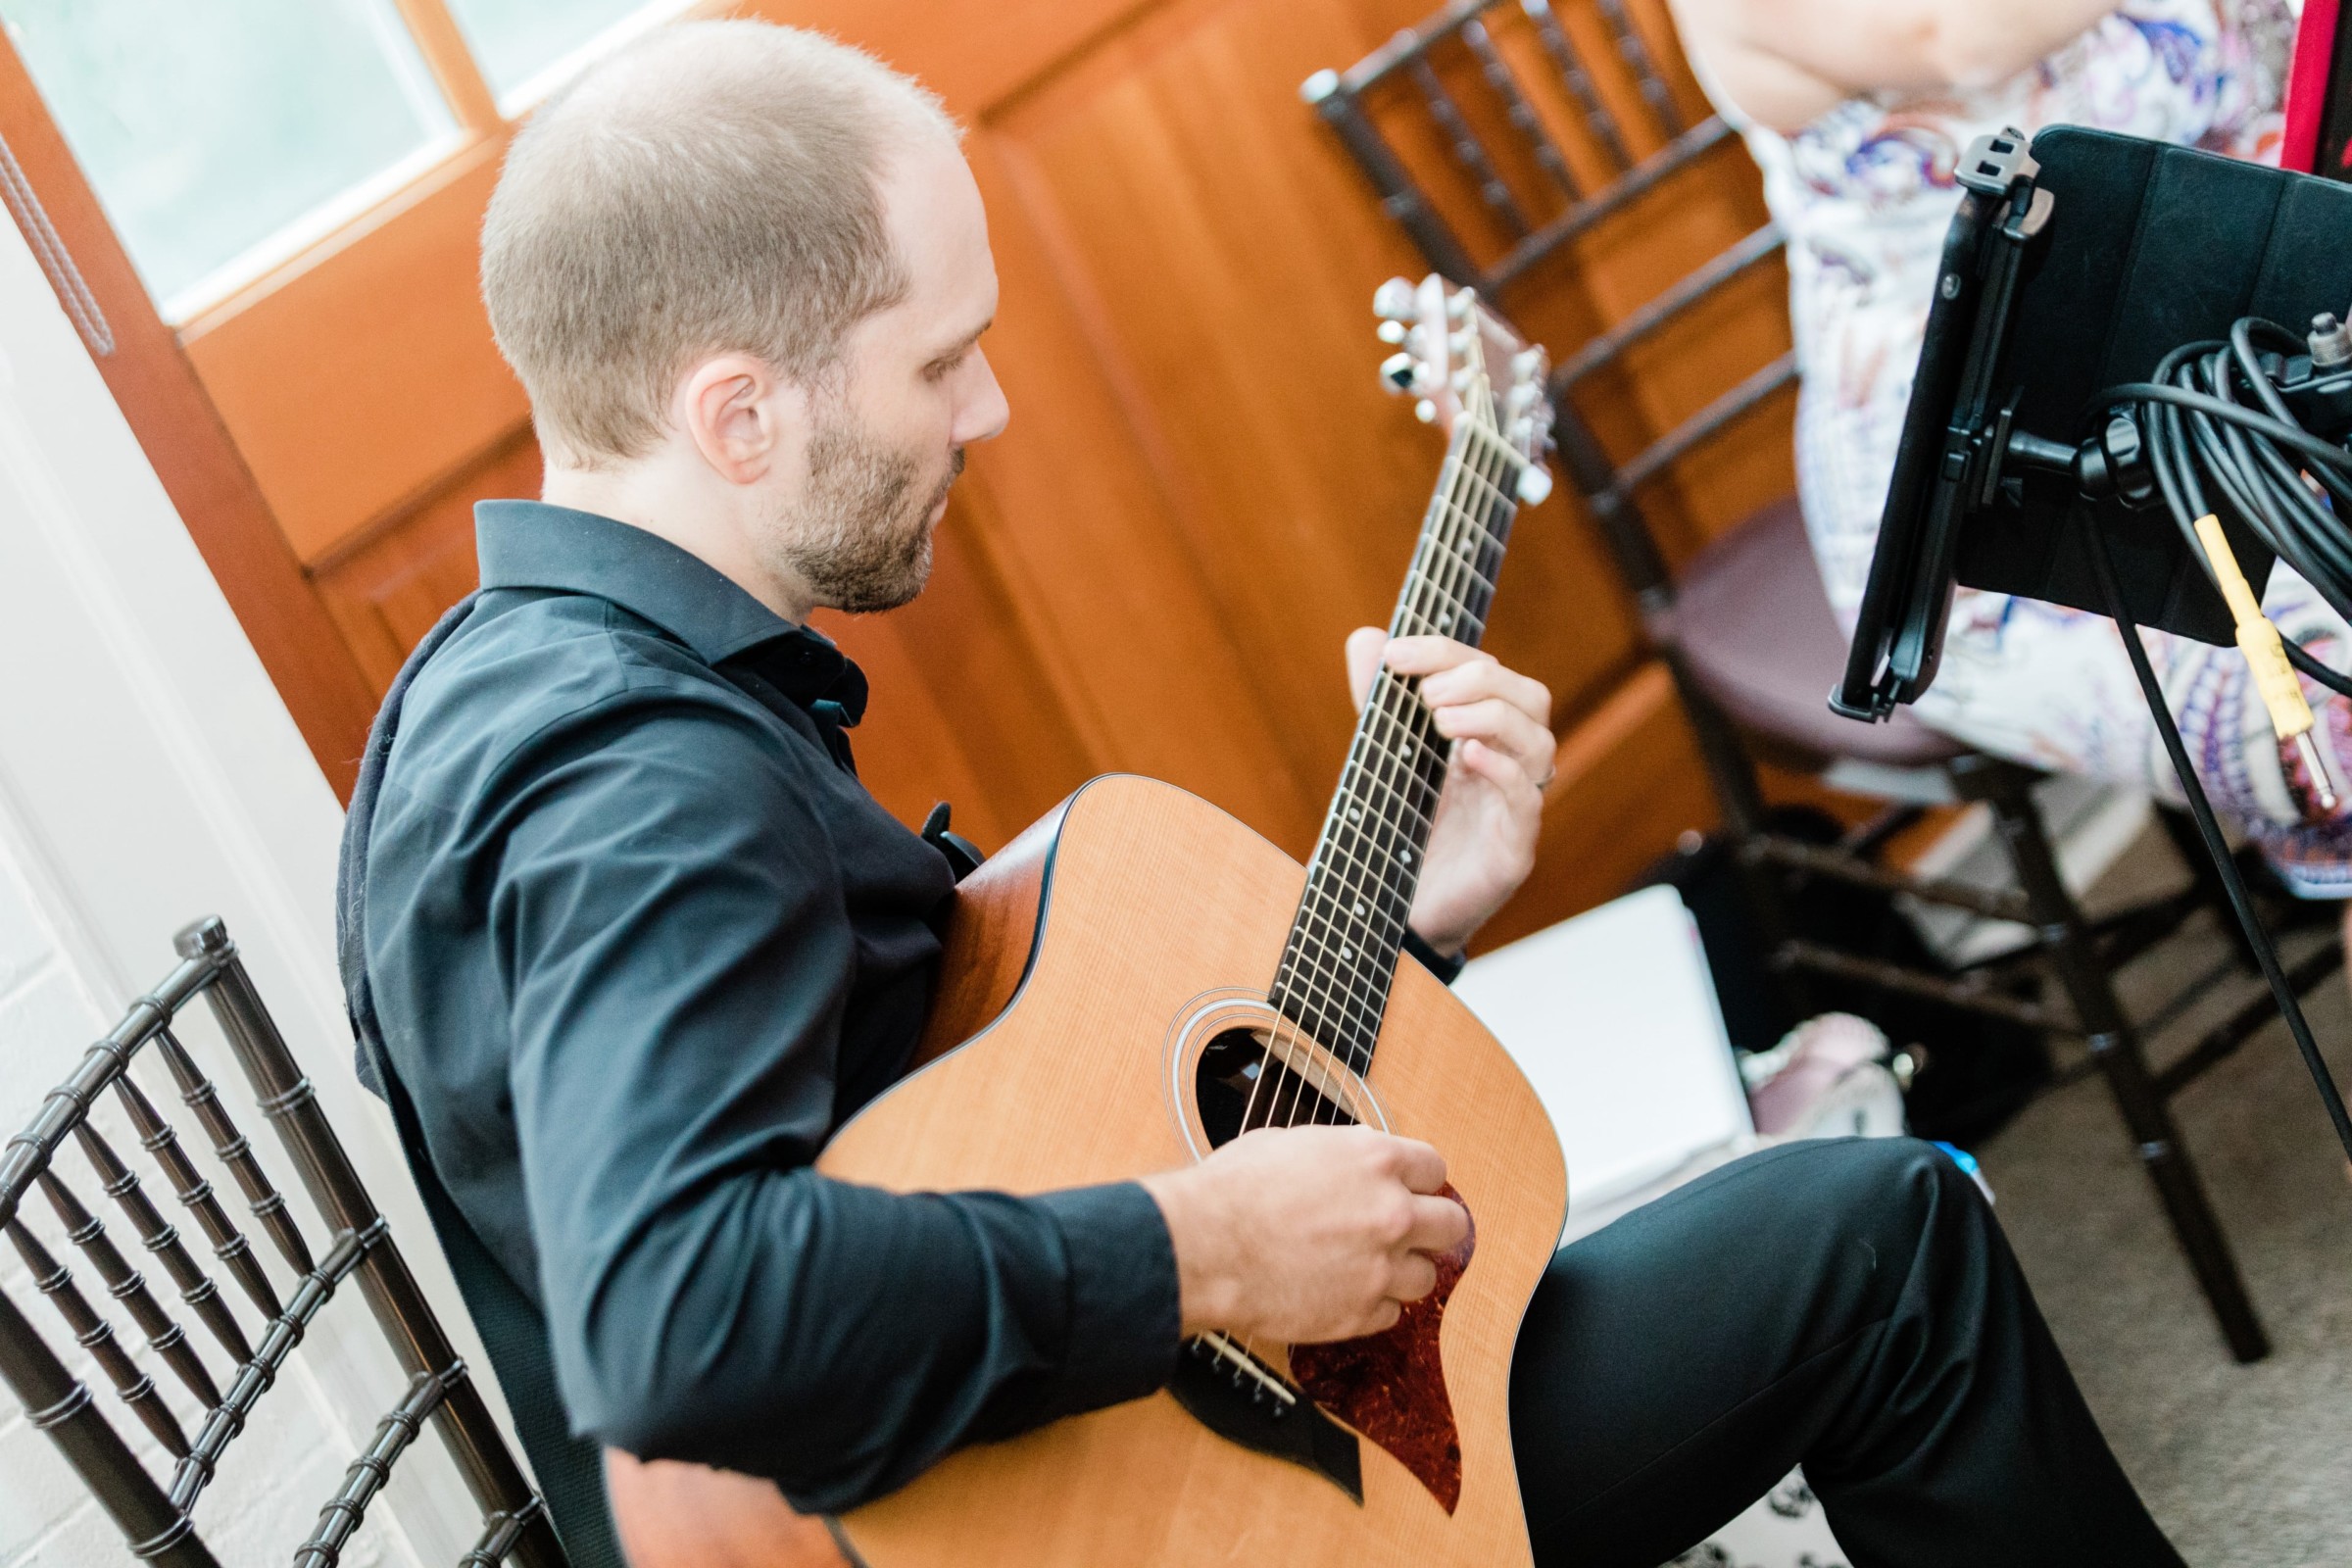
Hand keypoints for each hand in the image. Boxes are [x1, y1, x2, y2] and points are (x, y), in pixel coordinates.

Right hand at [1138, 1126, 1469, 1342]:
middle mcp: (1391, 1212)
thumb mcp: (1292, 1142)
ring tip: (1368, 1268)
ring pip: (1427, 1277)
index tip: (1410, 1190)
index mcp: (1376, 1160)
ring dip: (1403, 1272)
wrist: (1206, 1246)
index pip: (1434, 1167)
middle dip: (1433, 1228)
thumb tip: (1356, 1157)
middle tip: (1409, 1233)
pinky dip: (1373, 1306)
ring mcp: (1381, 1267)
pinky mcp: (1362, 1312)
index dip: (1420, 1180)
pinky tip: (1343, 1293)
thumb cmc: (1235, 1190)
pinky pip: (1391, 1313)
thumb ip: (1342, 1153)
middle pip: (1451, 1224)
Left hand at [1346, 630, 1553, 955]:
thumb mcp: (1384, 756)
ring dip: (1491, 717)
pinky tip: (1467, 757)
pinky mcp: (1513, 848)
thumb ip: (1377, 701)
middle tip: (1426, 694)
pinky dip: (1503, 771)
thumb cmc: (1401, 830)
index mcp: (1484, 732)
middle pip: (1529, 696)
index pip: (1486, 671)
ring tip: (1441, 719)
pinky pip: (1527, 800)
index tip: (1395, 653)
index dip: (1444, 652)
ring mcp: (1515, 805)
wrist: (1395, 911)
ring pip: (1539, 742)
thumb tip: (1364, 636)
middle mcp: (1508, 762)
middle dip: (1478, 679)